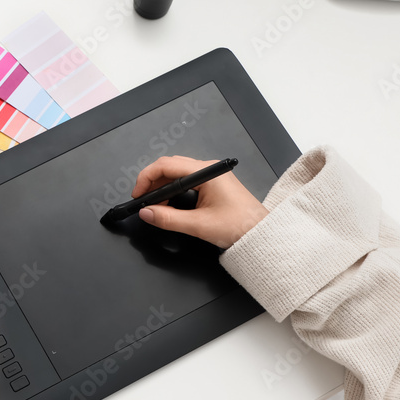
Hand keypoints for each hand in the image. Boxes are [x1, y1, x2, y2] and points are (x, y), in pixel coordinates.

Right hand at [132, 156, 268, 248]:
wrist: (261, 234)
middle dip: (152, 183)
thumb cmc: (240, 226)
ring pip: (177, 174)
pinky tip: (169, 205)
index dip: (147, 178)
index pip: (167, 165)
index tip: (138, 194)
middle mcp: (208, 169)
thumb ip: (168, 219)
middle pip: (170, 167)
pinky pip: (186, 182)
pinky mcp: (213, 185)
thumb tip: (147, 213)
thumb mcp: (198, 225)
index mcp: (206, 172)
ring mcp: (211, 176)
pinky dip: (173, 191)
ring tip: (155, 206)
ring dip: (162, 188)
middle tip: (143, 201)